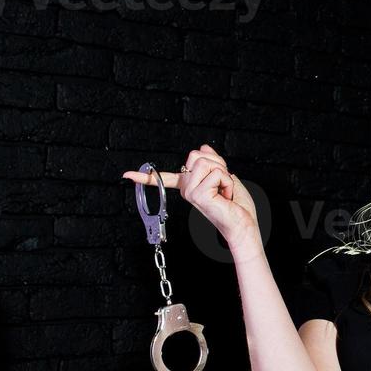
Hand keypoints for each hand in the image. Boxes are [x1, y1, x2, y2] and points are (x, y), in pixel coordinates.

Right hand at [120, 144, 257, 243]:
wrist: (244, 223)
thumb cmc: (236, 205)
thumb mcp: (225, 176)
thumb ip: (213, 161)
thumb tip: (204, 147)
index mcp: (189, 185)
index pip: (165, 177)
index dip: (145, 176)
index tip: (126, 175)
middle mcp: (186, 189)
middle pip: (197, 154)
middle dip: (217, 164)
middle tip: (223, 184)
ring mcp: (190, 193)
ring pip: (206, 162)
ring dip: (224, 174)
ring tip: (224, 191)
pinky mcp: (198, 195)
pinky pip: (216, 173)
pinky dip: (227, 182)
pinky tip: (225, 196)